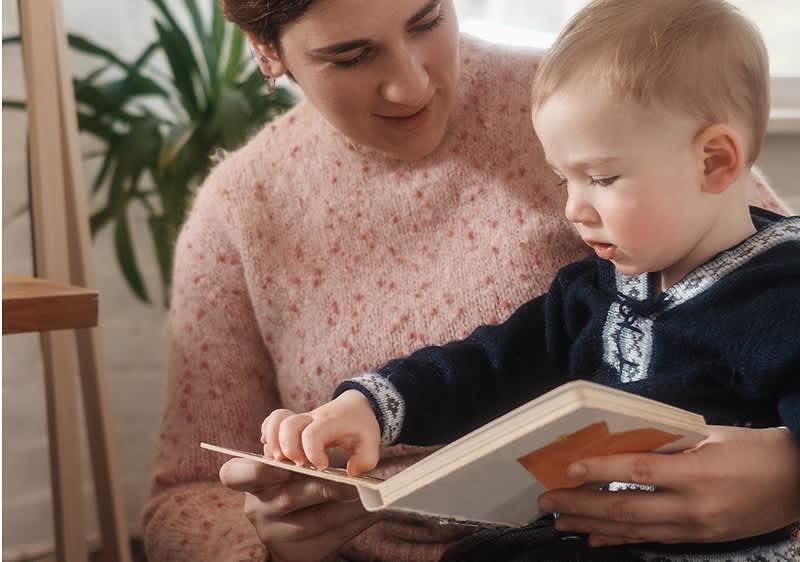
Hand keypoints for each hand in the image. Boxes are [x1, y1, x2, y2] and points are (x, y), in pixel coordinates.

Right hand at [220, 457, 379, 561]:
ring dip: (346, 509)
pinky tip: (370, 512)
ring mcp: (273, 532)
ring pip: (312, 522)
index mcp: (248, 479)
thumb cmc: (295, 479)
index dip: (256, 468)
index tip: (282, 460)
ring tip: (369, 496)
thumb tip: (338, 456)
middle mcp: (257, 507)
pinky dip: (353, 523)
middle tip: (351, 483)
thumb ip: (301, 454)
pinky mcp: (295, 552)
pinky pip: (329, 538)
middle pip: (286, 498)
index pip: (234, 474)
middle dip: (322, 488)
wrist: (297, 520)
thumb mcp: (289, 464)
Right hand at [262, 390, 380, 474]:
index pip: (313, 433)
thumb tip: (350, 473)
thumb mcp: (370, 442)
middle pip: (289, 425)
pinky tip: (272, 452)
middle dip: (289, 449)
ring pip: (276, 422)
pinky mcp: (290, 425)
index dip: (312, 452)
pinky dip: (268, 435)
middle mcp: (311, 418)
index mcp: (330, 422)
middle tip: (299, 466)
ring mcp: (299, 420)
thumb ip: (365, 459)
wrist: (354, 406)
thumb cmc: (360, 426)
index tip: (322, 466)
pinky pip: (272, 422)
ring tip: (281, 462)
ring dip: (274, 443)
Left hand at [538, 425, 799, 545]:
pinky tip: (595, 539)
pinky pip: (653, 541)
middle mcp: (694, 507)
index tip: (567, 469)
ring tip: (560, 521)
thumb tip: (620, 442)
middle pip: (628, 509)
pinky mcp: (700, 540)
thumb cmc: (754, 449)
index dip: (601, 471)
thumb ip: (667, 441)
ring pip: (635, 530)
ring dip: (593, 526)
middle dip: (582, 506)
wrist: (799, 483)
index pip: (639, 471)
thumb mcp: (711, 435)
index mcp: (698, 473)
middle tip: (547, 502)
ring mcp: (697, 529)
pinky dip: (621, 539)